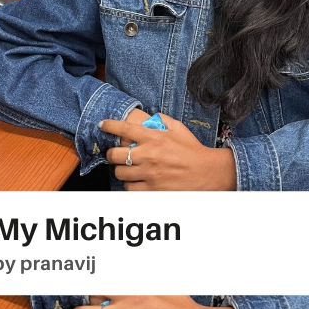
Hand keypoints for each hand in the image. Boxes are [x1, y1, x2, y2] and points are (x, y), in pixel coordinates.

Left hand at [100, 113, 236, 190]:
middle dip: (112, 154)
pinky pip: (130, 189)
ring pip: (120, 174)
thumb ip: (161, 121)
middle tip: (116, 154)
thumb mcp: (178, 128)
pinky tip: (137, 181)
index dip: (109, 125)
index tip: (102, 125)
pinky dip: (131, 185)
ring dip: (123, 170)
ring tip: (129, 169)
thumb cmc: (192, 150)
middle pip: (115, 155)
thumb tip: (149, 118)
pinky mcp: (152, 190)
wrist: (207, 173)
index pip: (124, 129)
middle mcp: (148, 155)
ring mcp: (149, 174)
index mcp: (154, 137)